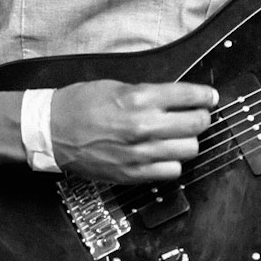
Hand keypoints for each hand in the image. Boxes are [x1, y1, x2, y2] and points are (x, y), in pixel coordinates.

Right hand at [48, 80, 217, 183]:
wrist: (50, 131)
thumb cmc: (79, 105)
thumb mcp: (116, 86)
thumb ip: (150, 93)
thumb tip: (179, 98)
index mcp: (139, 98)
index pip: (190, 96)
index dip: (205, 96)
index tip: (209, 98)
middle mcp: (143, 126)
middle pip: (197, 125)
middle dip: (201, 117)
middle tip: (196, 115)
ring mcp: (139, 153)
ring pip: (189, 150)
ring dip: (187, 141)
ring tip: (178, 136)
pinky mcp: (133, 174)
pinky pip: (172, 171)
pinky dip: (172, 162)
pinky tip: (163, 154)